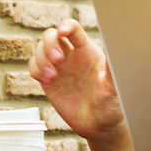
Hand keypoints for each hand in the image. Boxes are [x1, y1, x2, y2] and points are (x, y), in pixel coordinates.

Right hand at [28, 19, 124, 140]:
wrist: (98, 125)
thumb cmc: (111, 104)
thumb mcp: (113, 87)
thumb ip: (112, 69)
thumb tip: (117, 49)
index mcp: (88, 51)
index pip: (74, 29)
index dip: (66, 26)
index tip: (62, 32)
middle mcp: (71, 55)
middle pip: (52, 35)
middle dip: (49, 43)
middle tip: (57, 60)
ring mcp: (58, 67)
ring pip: (40, 49)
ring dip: (41, 59)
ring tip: (51, 77)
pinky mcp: (48, 79)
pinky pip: (34, 65)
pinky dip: (35, 69)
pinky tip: (46, 80)